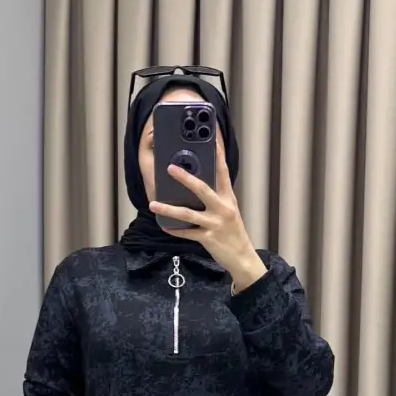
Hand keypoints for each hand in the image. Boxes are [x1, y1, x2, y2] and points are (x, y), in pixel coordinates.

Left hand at [149, 138, 267, 291]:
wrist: (243, 257)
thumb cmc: (233, 232)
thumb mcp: (229, 211)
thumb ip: (215, 197)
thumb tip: (195, 185)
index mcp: (228, 198)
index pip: (222, 171)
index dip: (217, 154)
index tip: (211, 139)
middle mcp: (223, 208)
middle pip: (202, 188)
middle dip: (185, 177)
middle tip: (170, 168)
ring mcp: (215, 224)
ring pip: (188, 213)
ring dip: (168, 209)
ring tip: (153, 203)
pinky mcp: (208, 239)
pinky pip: (187, 232)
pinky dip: (175, 229)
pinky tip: (164, 225)